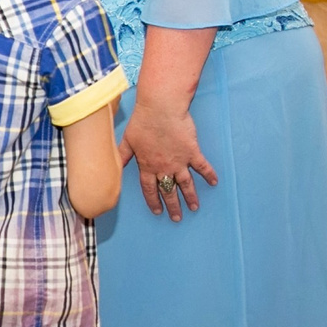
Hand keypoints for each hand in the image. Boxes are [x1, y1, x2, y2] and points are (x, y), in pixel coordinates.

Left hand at [119, 100, 217, 220]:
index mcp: (147, 166)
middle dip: (172, 206)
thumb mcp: (127, 140)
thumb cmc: (142, 122)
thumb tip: (112, 165)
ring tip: (194, 208)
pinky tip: (214, 183)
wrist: (161, 109)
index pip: (149, 189)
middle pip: (168, 191)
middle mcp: (163, 167)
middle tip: (177, 217)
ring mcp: (179, 161)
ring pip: (185, 184)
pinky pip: (202, 167)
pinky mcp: (192, 152)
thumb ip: (122, 156)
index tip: (158, 211)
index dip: (153, 201)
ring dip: (190, 197)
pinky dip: (209, 175)